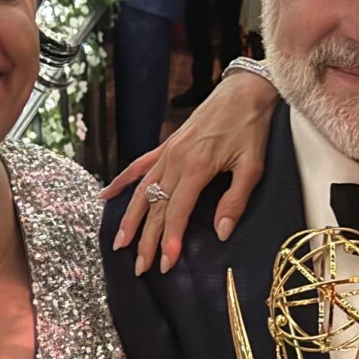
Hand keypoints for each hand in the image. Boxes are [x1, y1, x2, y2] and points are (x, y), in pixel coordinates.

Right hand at [103, 62, 280, 272]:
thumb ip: (235, 201)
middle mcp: (175, 160)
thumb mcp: (252, 166)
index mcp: (196, 167)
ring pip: (142, 190)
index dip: (169, 240)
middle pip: (155, 207)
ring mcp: (168, 152)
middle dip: (146, 239)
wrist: (245, 91)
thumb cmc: (252, 128)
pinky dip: (122, 181)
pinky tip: (106, 196)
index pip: (176, 212)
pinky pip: (139, 166)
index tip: (165, 264)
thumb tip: (222, 232)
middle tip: (140, 267)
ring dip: (130, 218)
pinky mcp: (167, 145)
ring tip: (120, 242)